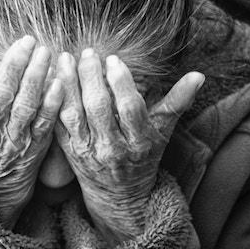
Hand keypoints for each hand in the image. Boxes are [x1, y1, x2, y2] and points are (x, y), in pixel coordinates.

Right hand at [0, 36, 62, 227]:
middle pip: (0, 95)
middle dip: (14, 66)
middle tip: (26, 41)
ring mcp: (13, 140)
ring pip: (25, 107)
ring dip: (36, 78)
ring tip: (44, 53)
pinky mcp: (35, 146)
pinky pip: (45, 123)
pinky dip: (52, 103)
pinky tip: (59, 82)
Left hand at [54, 48, 203, 243]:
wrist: (119, 195)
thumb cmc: (144, 157)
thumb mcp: (163, 132)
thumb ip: (178, 102)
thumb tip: (199, 75)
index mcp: (139, 142)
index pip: (130, 108)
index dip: (121, 83)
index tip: (113, 59)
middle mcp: (112, 148)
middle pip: (99, 108)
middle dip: (91, 77)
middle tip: (88, 53)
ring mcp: (88, 151)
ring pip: (74, 114)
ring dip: (68, 84)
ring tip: (65, 59)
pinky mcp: (69, 152)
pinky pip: (58, 124)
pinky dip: (53, 101)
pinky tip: (51, 79)